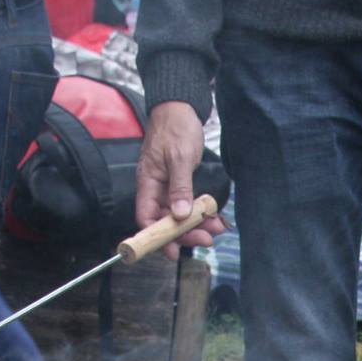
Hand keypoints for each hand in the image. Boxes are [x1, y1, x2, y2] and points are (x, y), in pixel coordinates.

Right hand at [134, 101, 223, 259]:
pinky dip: (200, 213)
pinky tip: (214, 217)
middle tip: (206, 239)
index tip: (172, 251)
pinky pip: (187, 205)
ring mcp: (166, 187)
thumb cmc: (176, 127)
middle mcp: (154, 188)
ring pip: (178, 216)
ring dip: (196, 225)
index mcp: (148, 182)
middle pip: (164, 221)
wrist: (180, 109)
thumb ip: (180, 186)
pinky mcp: (178, 184)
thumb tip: (178, 214)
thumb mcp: (179, 157)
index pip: (145, 217)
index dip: (156, 237)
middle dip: (184, 234)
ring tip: (216, 228)